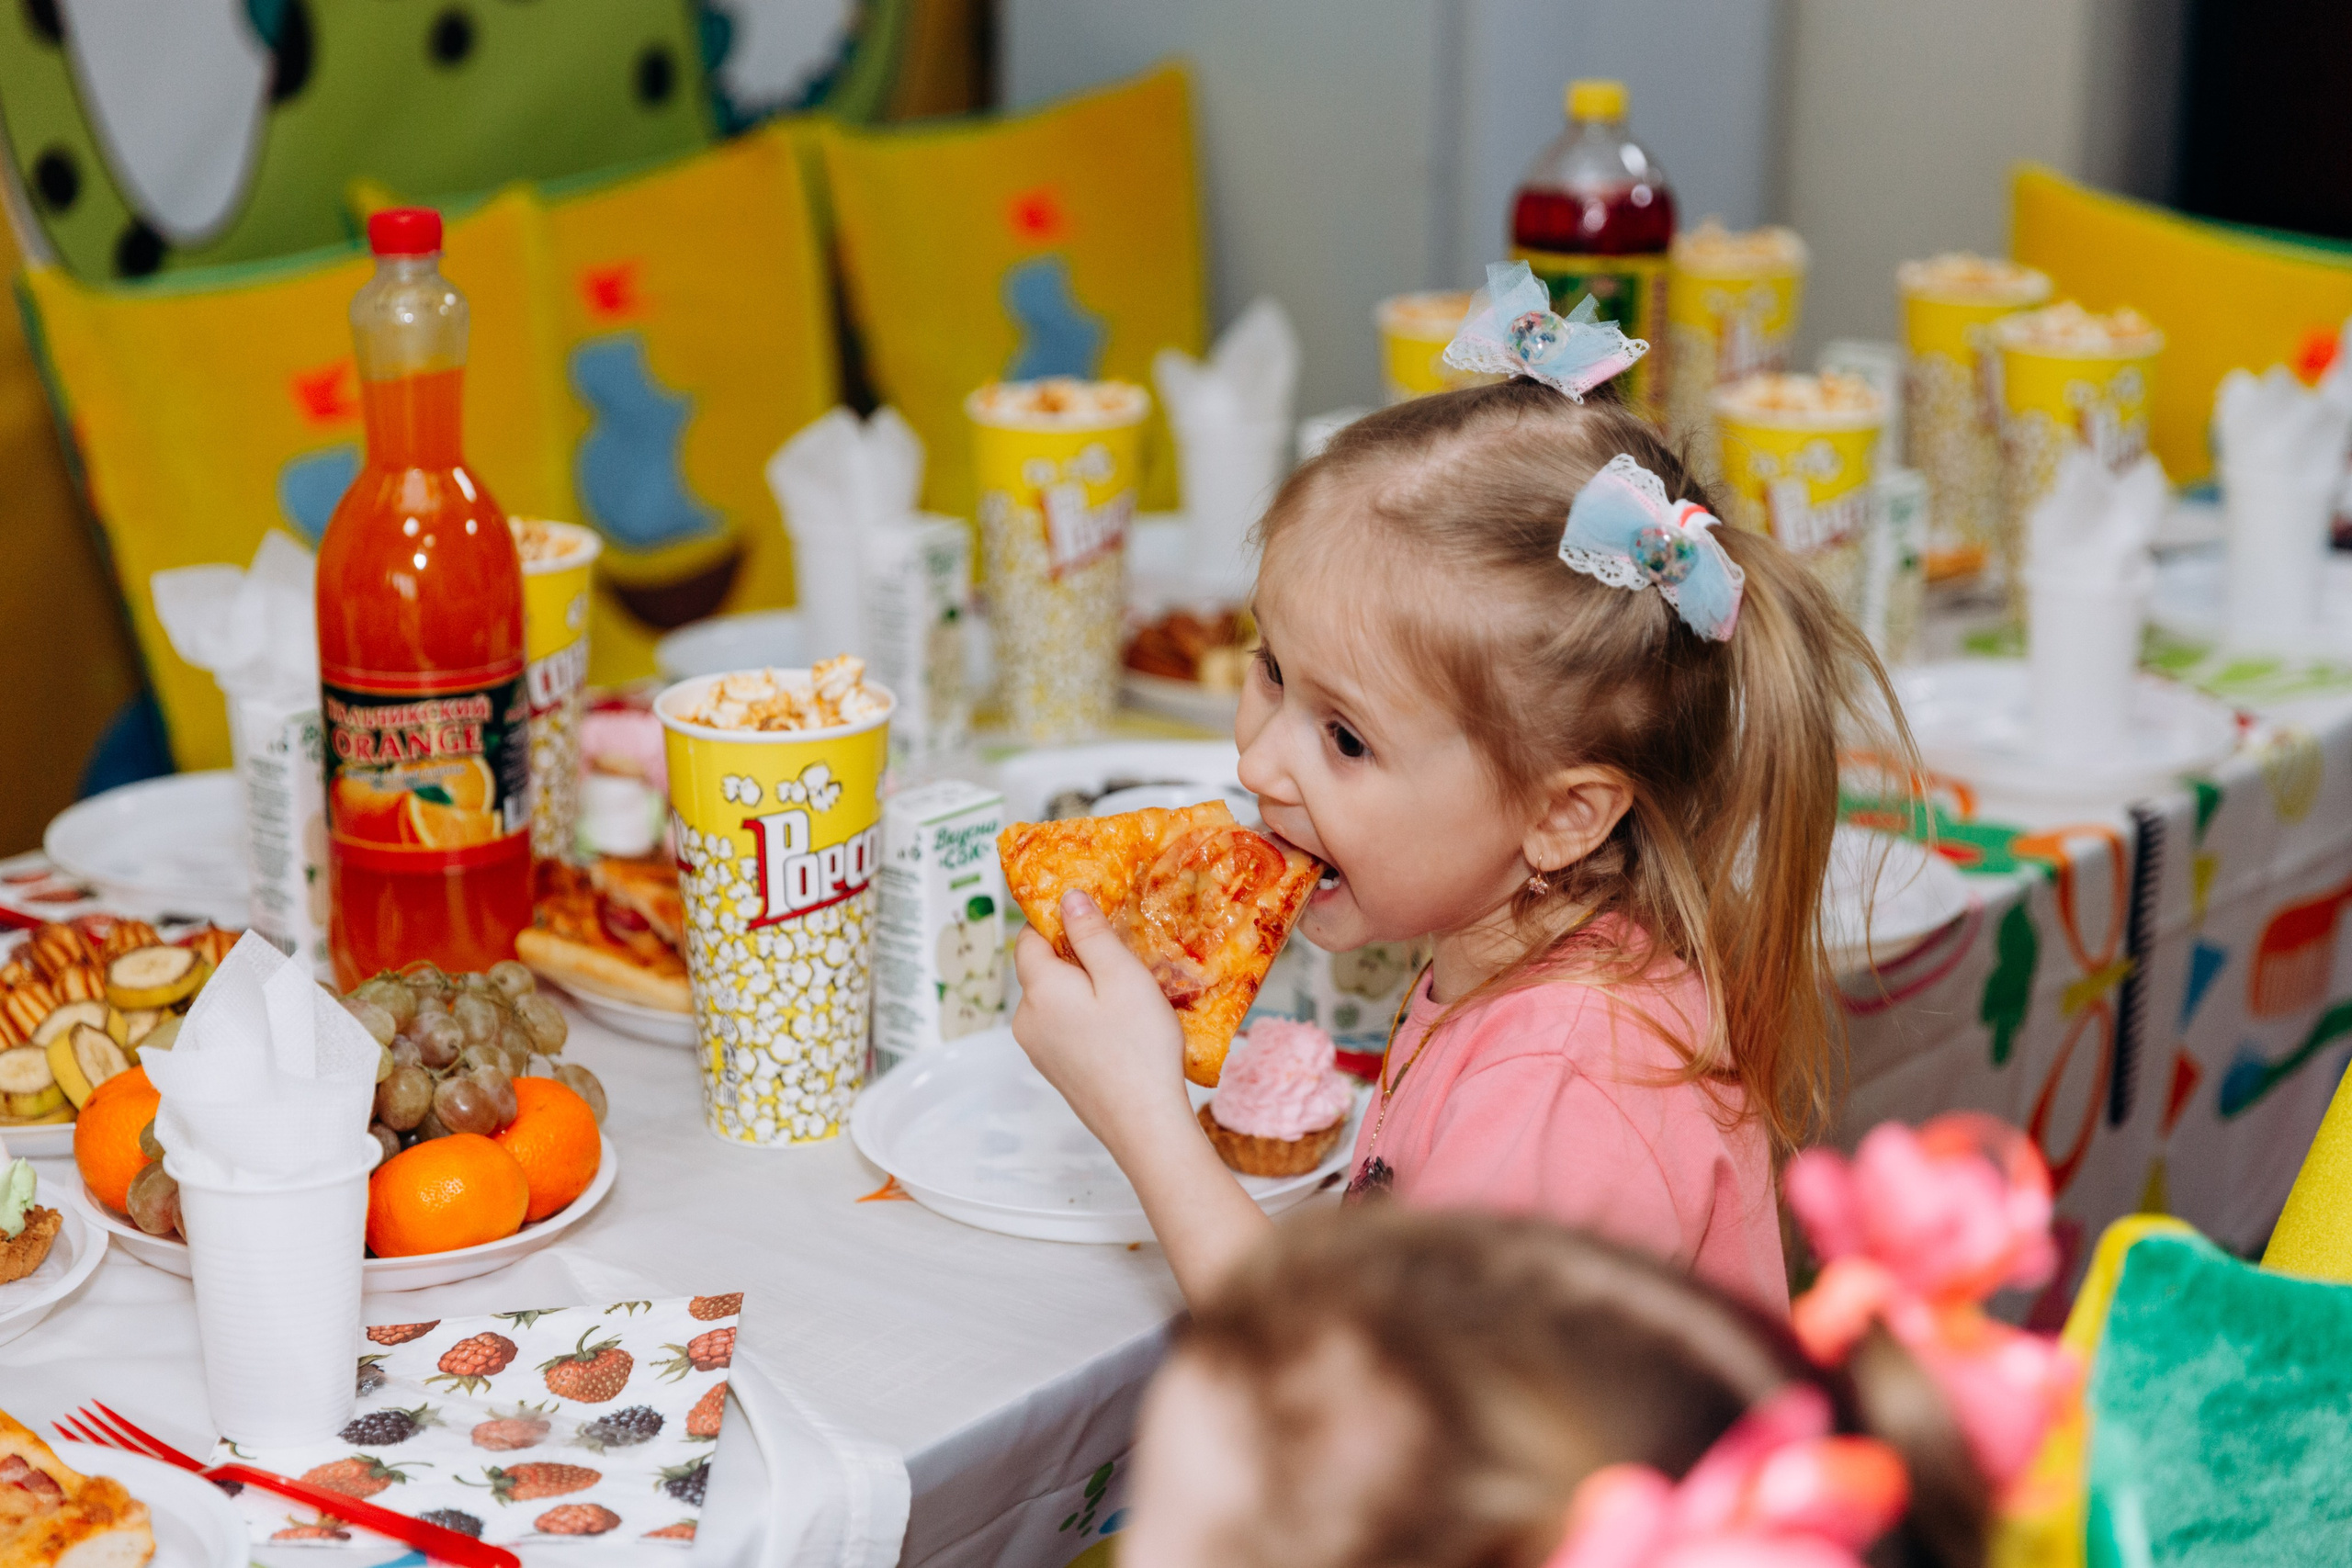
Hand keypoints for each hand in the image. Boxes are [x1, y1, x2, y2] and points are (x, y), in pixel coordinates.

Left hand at [1011, 890, 1274, 1304]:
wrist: (1143, 1124)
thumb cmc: (1138, 1047)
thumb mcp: (1123, 976)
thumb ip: (1090, 934)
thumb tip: (1067, 899)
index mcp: (1038, 989)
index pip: (1028, 939)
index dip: (1055, 923)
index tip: (1092, 920)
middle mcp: (1027, 1018)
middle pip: (1041, 970)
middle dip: (1075, 959)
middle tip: (1123, 961)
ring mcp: (1038, 1049)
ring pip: (1053, 1000)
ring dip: (1082, 991)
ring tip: (1128, 998)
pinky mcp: (1054, 1071)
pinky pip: (1062, 1028)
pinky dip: (1084, 1019)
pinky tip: (1120, 1030)